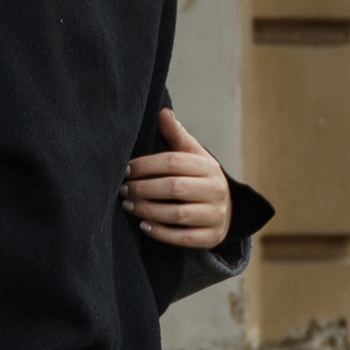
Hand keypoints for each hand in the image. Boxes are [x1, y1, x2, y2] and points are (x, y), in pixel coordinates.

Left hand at [122, 105, 232, 248]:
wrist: (227, 209)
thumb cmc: (200, 178)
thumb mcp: (193, 155)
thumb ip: (177, 135)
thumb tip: (162, 112)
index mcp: (209, 167)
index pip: (174, 162)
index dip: (146, 165)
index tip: (126, 169)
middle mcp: (215, 190)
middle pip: (175, 188)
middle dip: (144, 189)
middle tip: (123, 190)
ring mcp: (215, 215)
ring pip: (178, 214)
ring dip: (148, 210)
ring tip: (128, 205)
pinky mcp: (211, 237)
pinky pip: (184, 238)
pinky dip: (162, 232)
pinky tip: (144, 226)